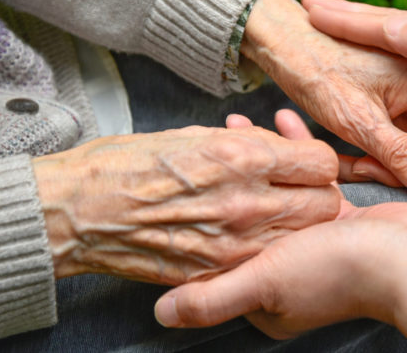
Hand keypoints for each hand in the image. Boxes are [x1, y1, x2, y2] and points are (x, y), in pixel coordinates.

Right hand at [32, 126, 339, 283]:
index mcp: (241, 157)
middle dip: (316, 194)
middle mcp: (246, 202)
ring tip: (270, 211)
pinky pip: (265, 260)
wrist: (81, 212)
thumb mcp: (195, 135)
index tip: (302, 162)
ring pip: (302, 238)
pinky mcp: (218, 272)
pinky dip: (264, 249)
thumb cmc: (128, 165)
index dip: (314, 161)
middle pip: (325, 205)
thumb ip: (246, 143)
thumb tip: (276, 148)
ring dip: (295, 225)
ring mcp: (234, 243)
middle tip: (295, 188)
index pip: (322, 162)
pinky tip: (243, 235)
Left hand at [152, 110, 406, 339]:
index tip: (187, 172)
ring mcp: (315, 241)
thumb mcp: (265, 284)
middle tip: (211, 135)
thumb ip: (212, 298)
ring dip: (259, 157)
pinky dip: (297, 152)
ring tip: (240, 121)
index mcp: (264, 291)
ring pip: (275, 193)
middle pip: (247, 216)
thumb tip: (161, 314)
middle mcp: (287, 267)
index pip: (221, 250)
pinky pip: (309, 180)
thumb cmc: (337, 274)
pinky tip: (285, 121)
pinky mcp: (342, 217)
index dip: (203, 213)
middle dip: (228, 174)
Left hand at [243, 0, 406, 196]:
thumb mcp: (357, 119)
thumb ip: (399, 154)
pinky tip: (350, 158)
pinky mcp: (398, 105)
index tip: (392, 174)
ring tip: (352, 166)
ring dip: (388, 166)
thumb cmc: (318, 71)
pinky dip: (378, 155)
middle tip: (363, 170)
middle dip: (406, 171)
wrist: (285, 42)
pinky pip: (401, 141)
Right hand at [303, 0, 406, 177]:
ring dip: (369, 28)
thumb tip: (387, 23)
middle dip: (354, 14)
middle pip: (395, 22)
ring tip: (339, 19)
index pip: (392, 20)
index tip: (314, 9)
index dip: (351, 16)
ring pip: (405, 37)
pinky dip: (391, 48)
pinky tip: (383, 47)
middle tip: (317, 5)